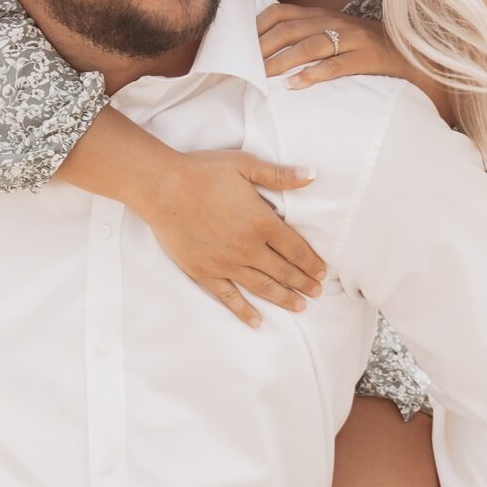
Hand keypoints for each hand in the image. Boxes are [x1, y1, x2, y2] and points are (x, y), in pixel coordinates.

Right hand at [144, 150, 327, 328]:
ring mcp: (226, 264)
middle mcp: (247, 248)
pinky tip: (256, 321)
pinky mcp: (204, 272)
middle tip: (317, 293)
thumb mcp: (246, 165)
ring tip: (299, 307)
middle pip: (283, 271)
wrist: (163, 187)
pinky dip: (244, 311)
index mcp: (261, 222)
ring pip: (261, 287)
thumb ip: (280, 175)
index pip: (295, 248)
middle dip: (303, 283)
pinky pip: (229, 297)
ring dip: (283, 298)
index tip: (323, 272)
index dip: (311, 262)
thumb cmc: (204, 171)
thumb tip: (312, 175)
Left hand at [257, 3, 454, 122]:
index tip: (238, 44)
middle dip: (264, 47)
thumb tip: (268, 55)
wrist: (417, 57)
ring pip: (311, 45)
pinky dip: (315, 74)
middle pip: (291, 29)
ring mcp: (353, 38)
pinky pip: (338, 65)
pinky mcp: (368, 58)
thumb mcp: (337, 37)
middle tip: (243, 66)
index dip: (258, 26)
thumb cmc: (369, 50)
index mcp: (323, 15)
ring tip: (263, 76)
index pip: (282, 12)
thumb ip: (308, 39)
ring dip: (283, 60)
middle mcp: (336, 22)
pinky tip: (297, 86)